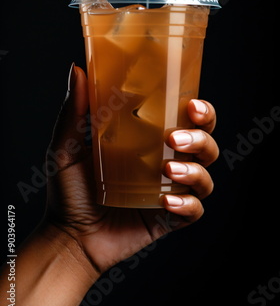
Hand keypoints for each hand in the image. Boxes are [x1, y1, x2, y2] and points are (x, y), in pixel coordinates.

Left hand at [45, 64, 218, 275]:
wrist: (68, 236)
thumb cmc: (70, 189)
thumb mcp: (68, 145)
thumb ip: (74, 109)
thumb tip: (77, 69)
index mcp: (151, 140)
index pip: (188, 119)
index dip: (201, 109)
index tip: (193, 102)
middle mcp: (167, 163)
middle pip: (206, 143)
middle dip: (202, 137)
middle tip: (177, 138)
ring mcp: (170, 191)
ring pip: (205, 175)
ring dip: (195, 170)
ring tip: (170, 170)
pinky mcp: (169, 218)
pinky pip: (194, 210)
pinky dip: (187, 204)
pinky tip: (167, 201)